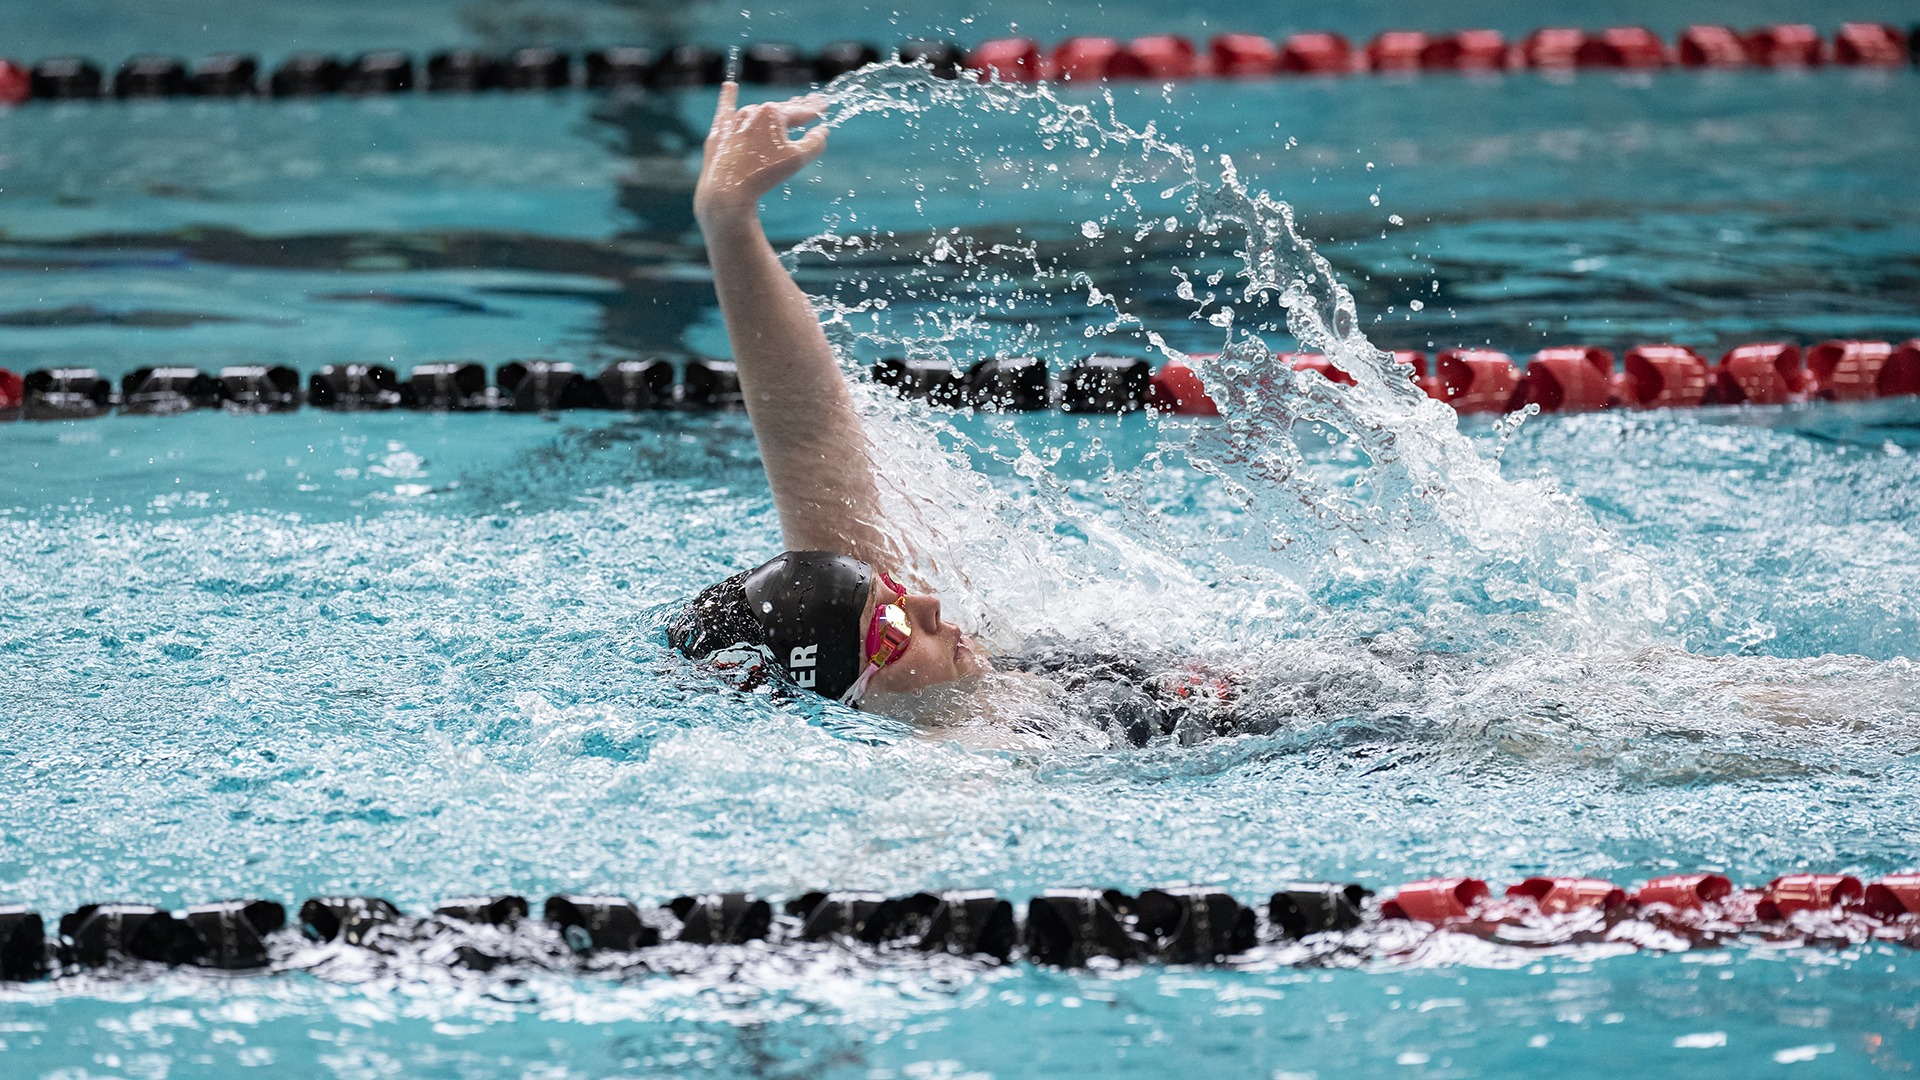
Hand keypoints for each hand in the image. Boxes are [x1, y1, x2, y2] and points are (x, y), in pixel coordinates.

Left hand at [694, 83, 828, 225]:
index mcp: (774, 113)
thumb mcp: (798, 159)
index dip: (815, 108)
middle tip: (812, 100)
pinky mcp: (722, 130)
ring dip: (774, 109)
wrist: (727, 187)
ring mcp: (736, 119)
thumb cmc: (764, 173)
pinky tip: (729, 86)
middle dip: (798, 105)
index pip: (800, 110)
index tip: (825, 104)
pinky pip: (726, 108)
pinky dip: (728, 97)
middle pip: (781, 108)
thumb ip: (815, 143)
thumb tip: (822, 131)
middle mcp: (754, 110)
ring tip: (787, 105)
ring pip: (760, 112)